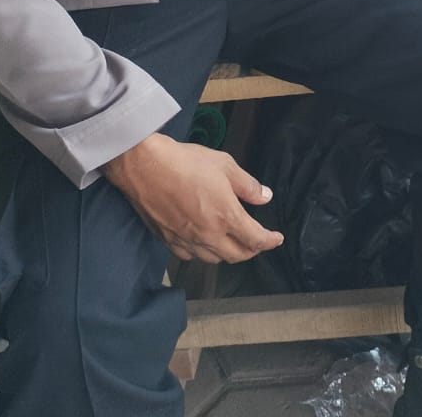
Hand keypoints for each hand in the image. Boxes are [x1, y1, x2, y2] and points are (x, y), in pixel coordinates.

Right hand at [103, 133, 284, 263]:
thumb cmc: (186, 162)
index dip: (270, 241)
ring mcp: (186, 240)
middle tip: (257, 242)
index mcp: (226, 217)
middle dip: (251, 251)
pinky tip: (203, 243)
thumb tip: (265, 197)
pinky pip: (189, 256)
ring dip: (227, 254)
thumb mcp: (225, 165)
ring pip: (213, 259)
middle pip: (236, 256)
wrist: (144, 166)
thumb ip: (248, 185)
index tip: (277, 239)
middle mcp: (208, 235)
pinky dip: (202, 253)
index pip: (255, 239)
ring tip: (233, 243)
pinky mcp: (167, 240)